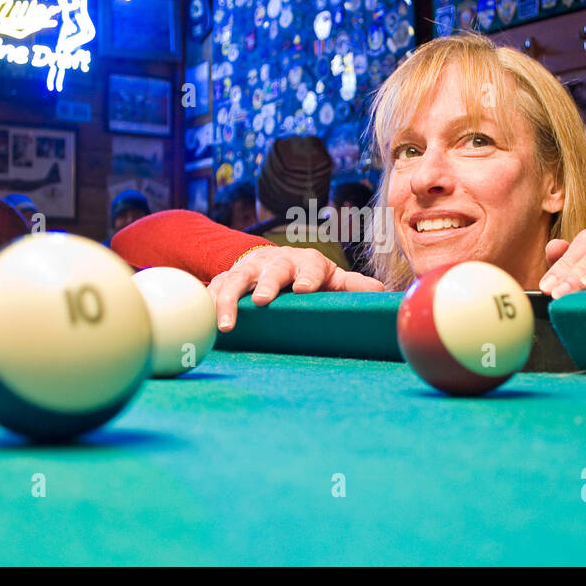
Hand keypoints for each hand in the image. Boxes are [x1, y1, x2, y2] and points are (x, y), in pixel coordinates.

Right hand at [208, 246, 384, 330]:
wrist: (271, 260)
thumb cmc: (307, 276)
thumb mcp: (332, 280)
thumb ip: (354, 288)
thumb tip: (384, 294)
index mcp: (305, 262)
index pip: (308, 266)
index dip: (306, 276)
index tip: (303, 289)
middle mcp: (274, 262)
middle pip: (269, 270)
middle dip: (265, 284)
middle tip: (262, 301)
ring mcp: (246, 270)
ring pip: (234, 280)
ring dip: (228, 301)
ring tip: (226, 325)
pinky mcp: (224, 280)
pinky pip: (212, 289)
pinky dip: (205, 303)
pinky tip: (200, 320)